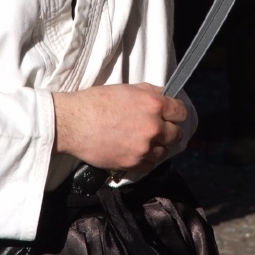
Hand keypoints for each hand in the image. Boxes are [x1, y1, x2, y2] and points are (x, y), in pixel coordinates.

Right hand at [52, 82, 187, 174]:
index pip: (181, 112)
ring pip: (165, 151)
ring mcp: (144, 147)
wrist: (74, 122)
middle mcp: (153, 126)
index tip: (172, 115)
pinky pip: (150, 165)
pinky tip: (137, 151)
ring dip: (158, 147)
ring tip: (144, 141)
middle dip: (170, 131)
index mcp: (153, 104)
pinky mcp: (133, 163)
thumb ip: (150, 93)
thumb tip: (166, 96)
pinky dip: (146, 159)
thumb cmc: (97, 101)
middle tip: (159, 130)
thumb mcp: (127, 89)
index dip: (176, 113)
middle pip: (177, 134)